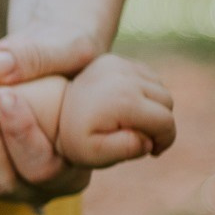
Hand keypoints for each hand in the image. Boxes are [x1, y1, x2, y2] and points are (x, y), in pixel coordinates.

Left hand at [0, 20, 103, 204]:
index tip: (5, 96)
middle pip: (6, 180)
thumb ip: (41, 55)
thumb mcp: (66, 45)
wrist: (39, 57)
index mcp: (76, 160)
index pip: (46, 166)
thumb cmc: (64, 51)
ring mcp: (7, 175)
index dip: (22, 136)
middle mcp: (42, 181)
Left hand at [54, 54, 174, 166]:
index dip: (164, 140)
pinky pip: (145, 76)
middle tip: (144, 138)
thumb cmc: (74, 140)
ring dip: (154, 106)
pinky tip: (129, 108)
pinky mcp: (112, 60)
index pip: (166, 122)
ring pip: (159, 87)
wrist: (47, 114)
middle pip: (167, 102)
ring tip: (136, 124)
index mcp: (123, 100)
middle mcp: (123, 76)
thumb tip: (148, 141)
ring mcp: (117, 63)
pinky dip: (144, 92)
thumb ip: (124, 150)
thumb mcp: (94, 154)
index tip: (152, 151)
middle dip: (161, 123)